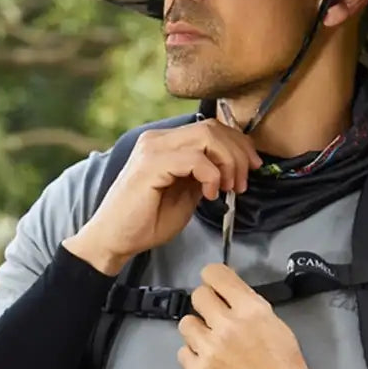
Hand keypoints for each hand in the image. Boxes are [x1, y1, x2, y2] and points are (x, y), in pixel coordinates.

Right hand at [63, 120, 261, 275]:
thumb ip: (205, 175)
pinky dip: (211, 176)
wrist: (114, 240)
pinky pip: (195, 159)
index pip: (211, 128)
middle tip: (244, 180)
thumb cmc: (147, 220)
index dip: (238, 143)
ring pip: (207, 137)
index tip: (252, 166)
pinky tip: (209, 194)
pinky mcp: (150, 165)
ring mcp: (153, 149)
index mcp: (166, 142)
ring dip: (228, 162)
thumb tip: (232, 167)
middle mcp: (158, 139)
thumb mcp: (187, 193)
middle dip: (238, 152)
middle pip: (212, 128)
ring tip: (229, 188)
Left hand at [177, 263, 324, 368]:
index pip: (215, 274)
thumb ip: (249, 306)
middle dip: (207, 304)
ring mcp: (209, 351)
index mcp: (250, 310)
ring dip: (198, 330)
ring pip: (186, 323)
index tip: (215, 286)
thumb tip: (227, 295)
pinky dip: (194, 356)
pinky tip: (209, 363)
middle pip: (198, 296)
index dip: (213, 278)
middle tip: (216, 318)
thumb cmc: (286, 367)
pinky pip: (183, 352)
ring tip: (212, 343)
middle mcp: (226, 326)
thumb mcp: (276, 324)